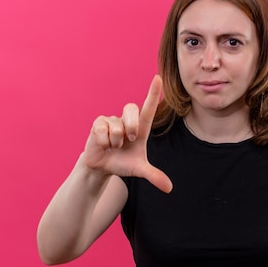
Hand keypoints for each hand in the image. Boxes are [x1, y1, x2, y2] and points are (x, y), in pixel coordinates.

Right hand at [82, 75, 172, 192]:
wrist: (102, 167)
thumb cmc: (123, 163)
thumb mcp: (139, 170)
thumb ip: (154, 176)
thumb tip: (169, 188)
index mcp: (141, 127)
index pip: (149, 108)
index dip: (153, 93)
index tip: (158, 78)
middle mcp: (127, 120)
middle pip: (132, 109)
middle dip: (131, 127)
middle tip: (129, 140)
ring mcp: (112, 120)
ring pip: (116, 126)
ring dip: (115, 142)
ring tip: (114, 146)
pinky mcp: (98, 123)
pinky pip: (102, 131)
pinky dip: (104, 143)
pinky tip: (103, 145)